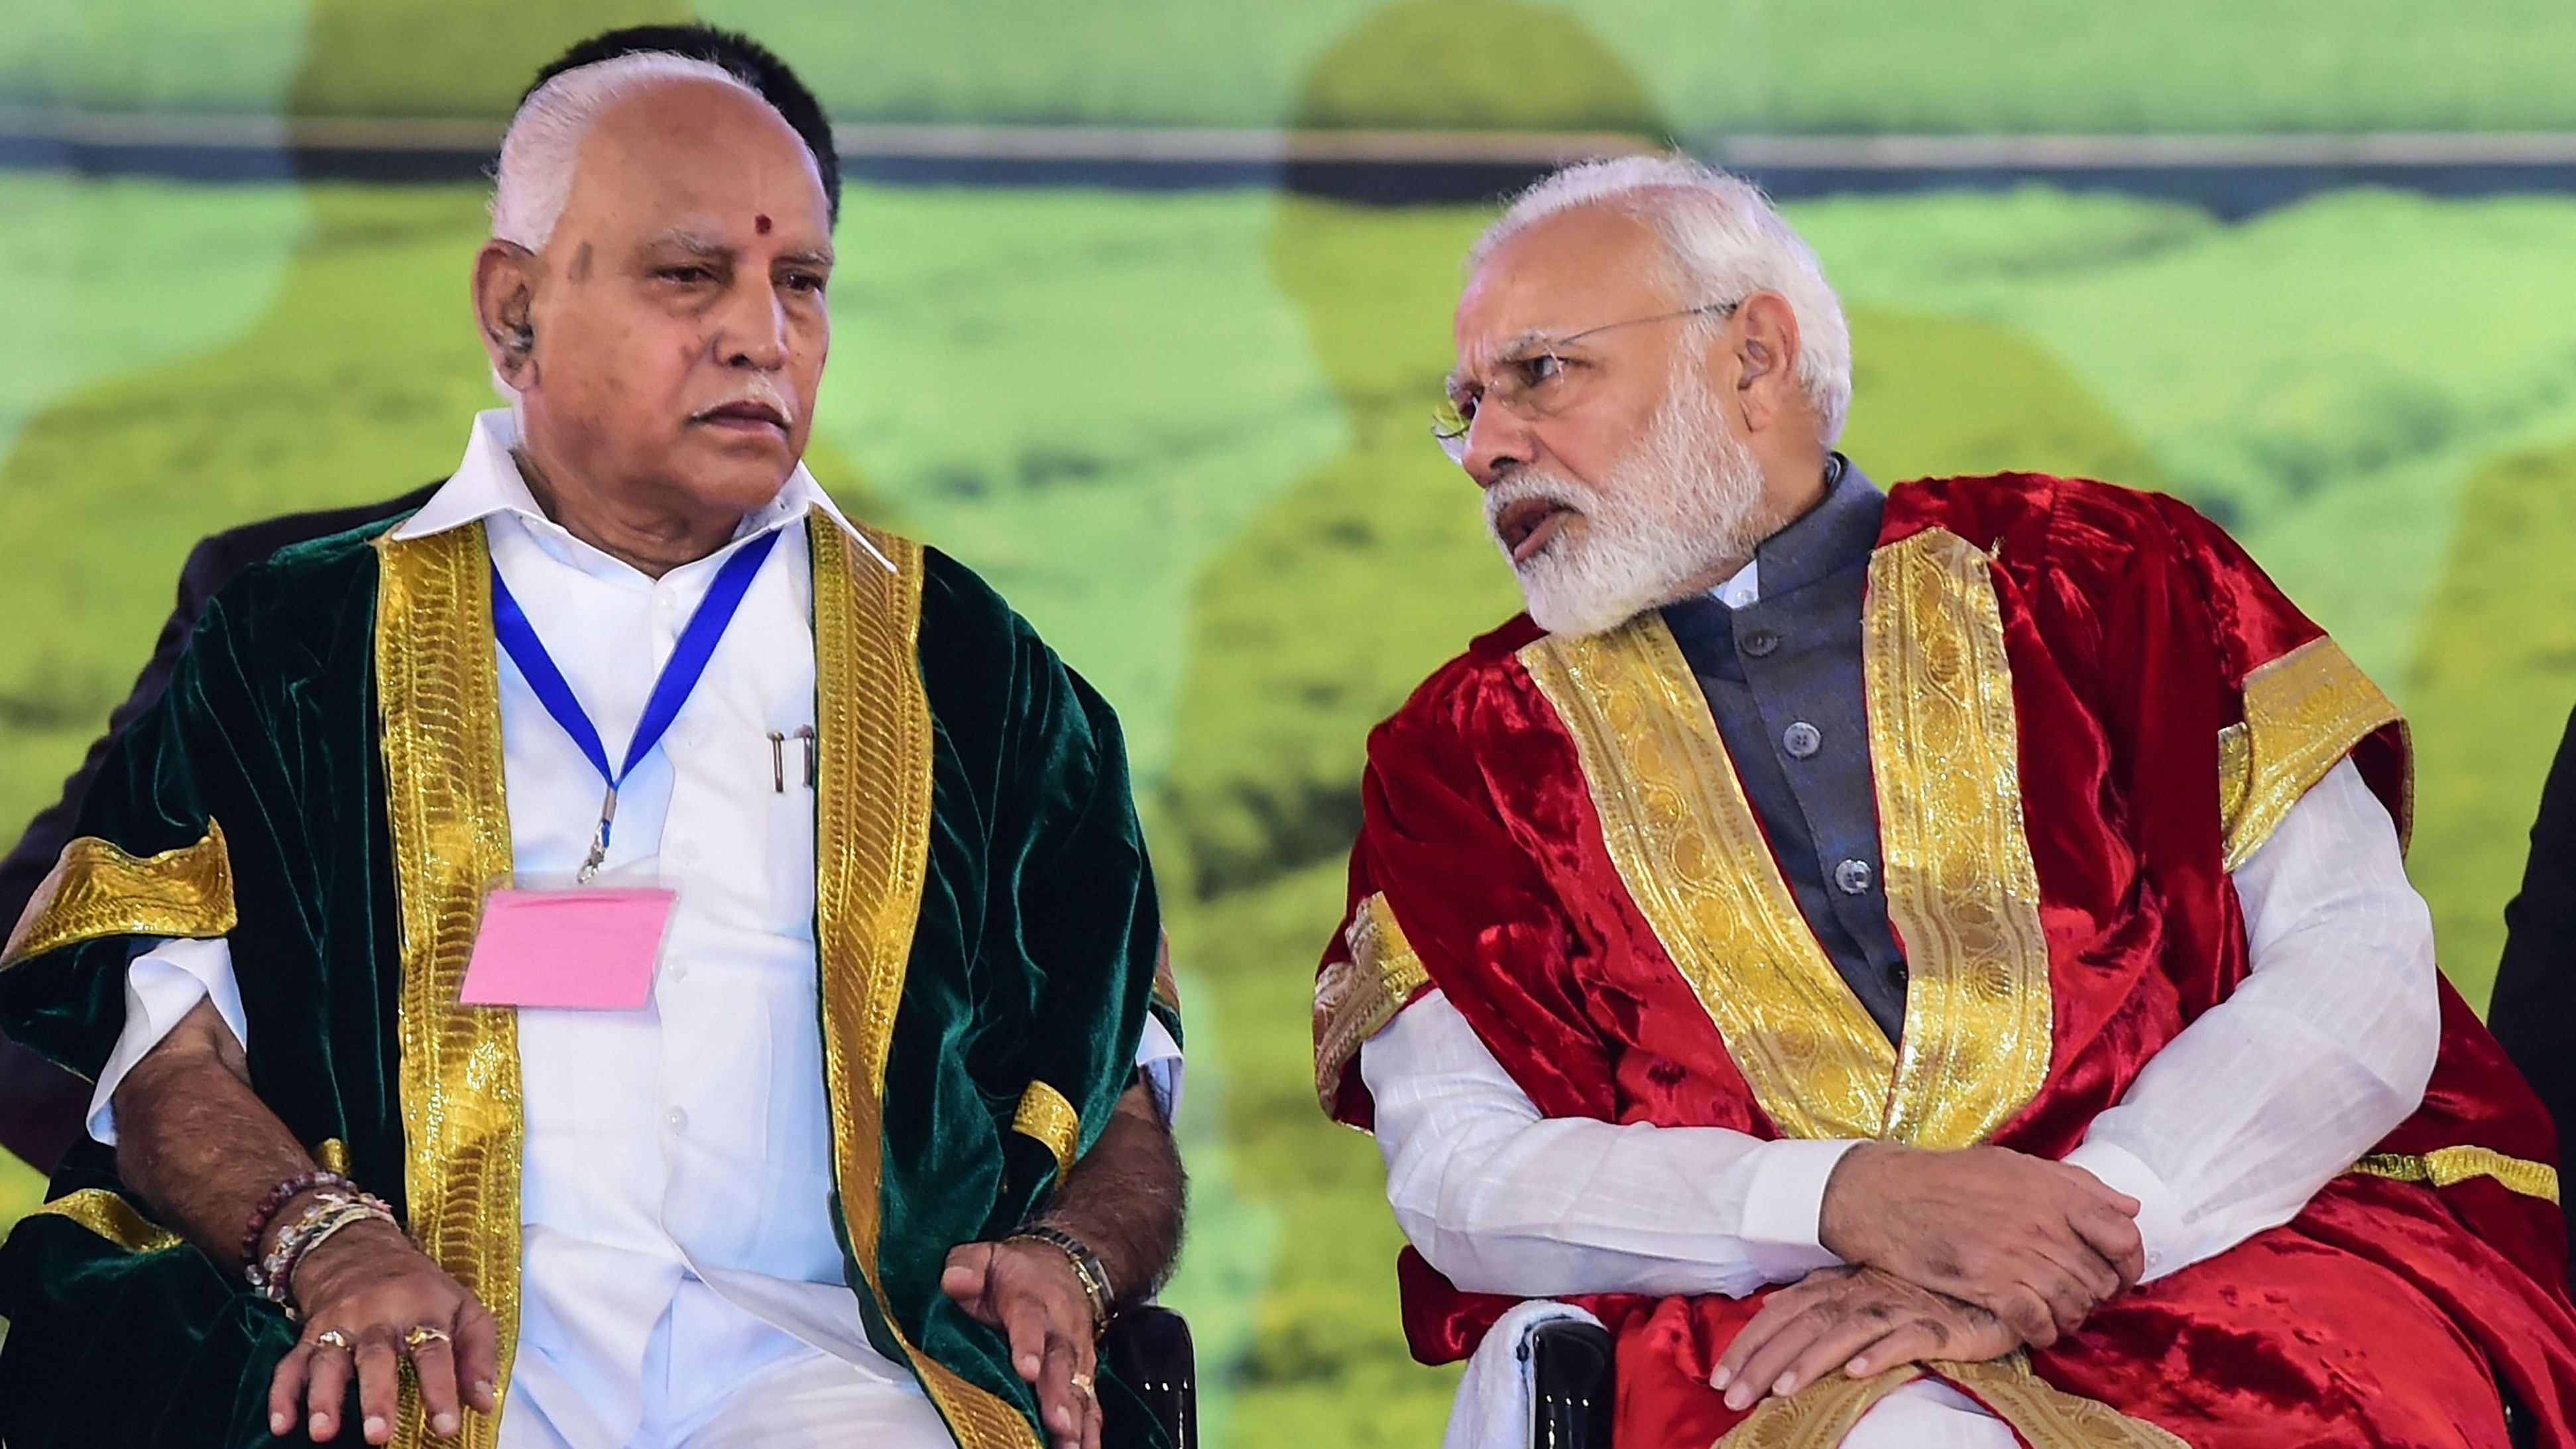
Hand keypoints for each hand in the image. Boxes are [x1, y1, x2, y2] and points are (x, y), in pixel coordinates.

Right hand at [266, 1217, 498, 1442]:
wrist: (363, 1253)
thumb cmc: (424, 1291)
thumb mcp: (464, 1308)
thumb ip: (479, 1353)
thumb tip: (484, 1403)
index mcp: (423, 1310)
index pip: (434, 1352)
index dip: (441, 1390)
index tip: (446, 1427)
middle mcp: (377, 1318)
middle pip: (376, 1358)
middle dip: (376, 1398)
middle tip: (377, 1436)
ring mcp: (339, 1327)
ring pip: (328, 1361)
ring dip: (324, 1398)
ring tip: (323, 1432)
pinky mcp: (309, 1336)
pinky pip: (291, 1365)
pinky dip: (282, 1395)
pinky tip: (282, 1425)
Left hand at [942, 1239, 1103, 1448]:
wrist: (1064, 1268)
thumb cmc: (1013, 1273)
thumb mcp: (985, 1256)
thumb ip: (967, 1266)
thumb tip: (955, 1281)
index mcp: (1031, 1300)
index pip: (1029, 1322)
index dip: (1028, 1345)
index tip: (1026, 1369)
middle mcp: (1059, 1330)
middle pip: (1062, 1363)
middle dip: (1060, 1395)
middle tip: (1058, 1423)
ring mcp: (1076, 1354)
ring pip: (1080, 1387)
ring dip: (1077, 1419)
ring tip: (1070, 1446)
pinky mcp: (1083, 1374)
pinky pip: (1090, 1403)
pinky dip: (1091, 1429)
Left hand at [1711, 1265, 2019, 1410]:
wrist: (1987, 1286)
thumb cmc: (1919, 1294)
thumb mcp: (1862, 1293)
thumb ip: (1820, 1302)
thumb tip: (1771, 1316)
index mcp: (1839, 1285)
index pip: (1782, 1311)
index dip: (1749, 1342)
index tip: (1720, 1375)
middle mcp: (1861, 1292)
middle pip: (1802, 1324)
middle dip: (1763, 1360)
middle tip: (1733, 1394)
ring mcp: (1898, 1307)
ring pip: (1845, 1332)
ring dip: (1810, 1360)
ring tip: (1782, 1390)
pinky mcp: (1936, 1326)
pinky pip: (1904, 1339)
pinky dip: (1878, 1354)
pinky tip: (1856, 1373)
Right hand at [1819, 1143, 2142, 1345]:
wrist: (1887, 1196)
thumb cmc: (1950, 1178)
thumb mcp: (2016, 1165)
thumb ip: (2077, 1184)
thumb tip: (2129, 1207)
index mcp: (2053, 1192)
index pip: (2122, 1235)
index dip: (2131, 1261)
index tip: (2120, 1273)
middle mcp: (2041, 1224)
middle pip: (2099, 1276)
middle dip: (2099, 1294)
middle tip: (2084, 1297)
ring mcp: (2015, 1256)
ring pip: (2072, 1303)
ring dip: (2073, 1316)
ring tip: (2060, 1314)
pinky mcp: (1988, 1284)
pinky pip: (2036, 1322)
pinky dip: (2044, 1333)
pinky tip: (2038, 1330)